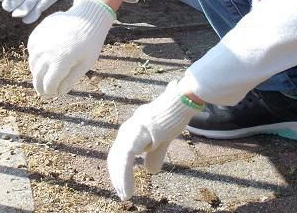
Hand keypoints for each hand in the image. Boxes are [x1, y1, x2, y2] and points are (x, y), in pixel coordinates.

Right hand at [28, 0, 114, 95]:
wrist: (86, 17)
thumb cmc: (90, 42)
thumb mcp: (85, 64)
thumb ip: (70, 80)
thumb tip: (59, 92)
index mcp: (59, 62)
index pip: (48, 86)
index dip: (51, 93)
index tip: (55, 94)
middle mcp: (45, 53)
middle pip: (37, 78)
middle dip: (42, 87)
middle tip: (47, 91)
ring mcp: (39, 43)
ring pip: (33, 66)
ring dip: (39, 73)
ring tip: (48, 75)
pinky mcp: (36, 35)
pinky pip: (32, 53)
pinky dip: (37, 59)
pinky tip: (46, 59)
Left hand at [107, 80, 200, 200]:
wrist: (181, 101)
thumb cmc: (173, 116)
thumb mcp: (163, 139)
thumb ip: (154, 154)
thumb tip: (150, 171)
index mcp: (133, 128)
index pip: (119, 152)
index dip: (120, 170)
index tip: (122, 185)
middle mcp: (128, 128)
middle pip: (115, 156)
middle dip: (117, 177)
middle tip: (122, 194)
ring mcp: (131, 130)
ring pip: (118, 161)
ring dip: (119, 181)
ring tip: (124, 195)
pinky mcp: (137, 135)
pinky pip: (126, 161)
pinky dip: (125, 178)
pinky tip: (128, 191)